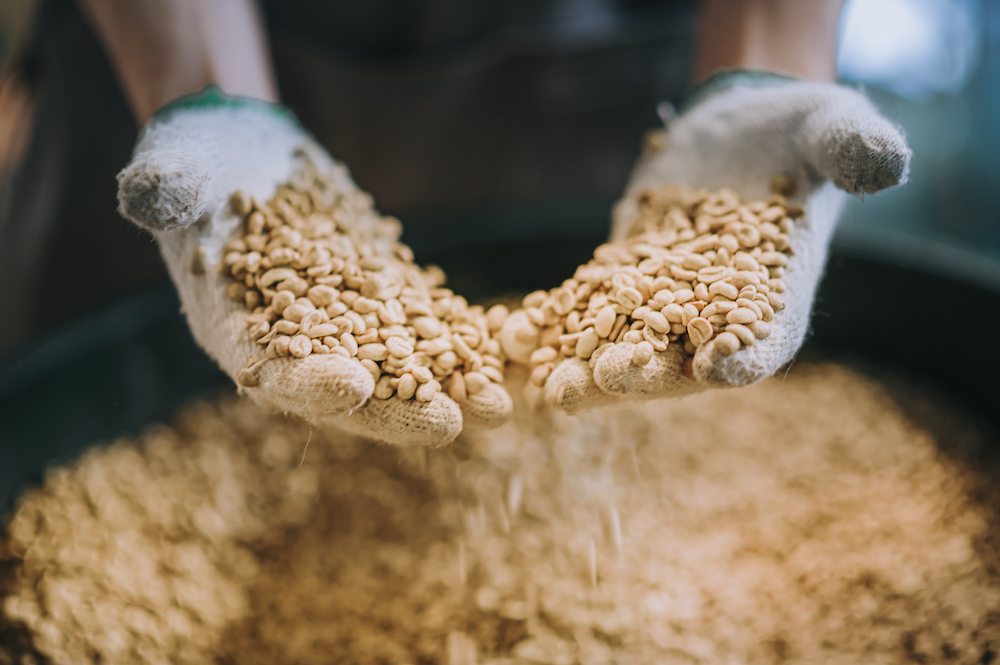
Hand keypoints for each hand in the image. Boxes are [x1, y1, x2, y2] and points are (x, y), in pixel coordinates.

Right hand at [117, 88, 511, 445]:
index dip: (307, 383)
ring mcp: (346, 326)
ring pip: (400, 369)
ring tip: (498, 406)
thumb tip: (148, 195)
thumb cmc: (196, 164)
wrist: (243, 152)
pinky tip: (502, 357)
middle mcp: (295, 344)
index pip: (271, 370)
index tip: (349, 389)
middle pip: (349, 389)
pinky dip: (460, 345)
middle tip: (449, 424)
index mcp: (235, 329)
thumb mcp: (174, 170)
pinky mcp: (383, 299)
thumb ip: (165, 190)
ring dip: (447, 389)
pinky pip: (425, 329)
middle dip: (396, 410)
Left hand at [501, 72, 910, 412]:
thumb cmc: (801, 134)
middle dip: (642, 375)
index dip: (744, 357)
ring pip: (624, 345)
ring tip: (550, 388)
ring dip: (587, 368)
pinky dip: (559, 325)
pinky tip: (519, 337)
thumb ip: (854, 149)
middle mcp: (716, 315)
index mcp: (776, 297)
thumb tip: (885, 165)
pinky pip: (586, 308)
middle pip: (680, 359)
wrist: (741, 128)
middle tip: (598, 383)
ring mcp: (663, 301)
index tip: (715, 370)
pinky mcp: (621, 277)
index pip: (764, 341)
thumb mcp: (834, 128)